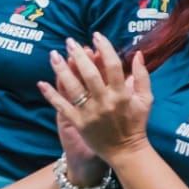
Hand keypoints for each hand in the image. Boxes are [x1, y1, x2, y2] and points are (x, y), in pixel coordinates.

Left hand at [37, 36, 152, 159]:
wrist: (126, 152)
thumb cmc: (136, 124)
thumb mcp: (146, 99)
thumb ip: (142, 76)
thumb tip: (138, 54)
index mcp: (122, 94)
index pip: (112, 65)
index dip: (104, 49)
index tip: (96, 36)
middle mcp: (104, 102)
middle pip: (89, 74)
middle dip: (78, 55)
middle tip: (70, 42)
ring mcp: (89, 113)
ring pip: (72, 87)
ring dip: (61, 70)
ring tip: (53, 55)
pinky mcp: (78, 123)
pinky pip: (62, 106)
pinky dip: (51, 95)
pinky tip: (41, 83)